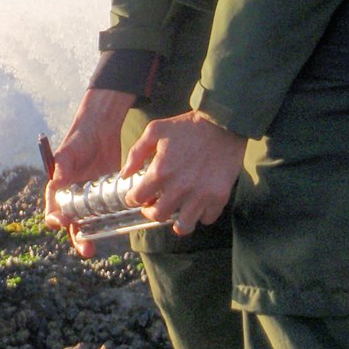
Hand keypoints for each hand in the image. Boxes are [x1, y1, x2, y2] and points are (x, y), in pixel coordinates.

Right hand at [44, 88, 135, 257]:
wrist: (101, 131)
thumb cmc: (79, 140)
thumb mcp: (69, 152)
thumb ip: (63, 166)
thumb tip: (58, 180)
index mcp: (59, 190)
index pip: (53, 210)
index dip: (56, 219)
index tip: (63, 222)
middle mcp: (73, 199)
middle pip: (73, 224)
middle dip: (78, 238)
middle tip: (87, 249)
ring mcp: (91, 200)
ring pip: (90, 224)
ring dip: (93, 236)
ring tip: (96, 247)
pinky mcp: (107, 198)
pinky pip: (108, 214)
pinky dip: (111, 223)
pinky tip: (118, 229)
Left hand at [121, 110, 246, 235]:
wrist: (223, 123)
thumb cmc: (187, 126)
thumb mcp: (155, 131)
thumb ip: (136, 153)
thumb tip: (125, 174)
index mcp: (161, 172)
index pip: (137, 199)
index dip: (133, 199)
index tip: (136, 197)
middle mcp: (179, 188)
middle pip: (158, 216)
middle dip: (151, 212)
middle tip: (153, 205)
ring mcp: (201, 195)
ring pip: (183, 226)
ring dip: (176, 222)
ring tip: (175, 213)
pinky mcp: (219, 197)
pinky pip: (207, 219)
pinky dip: (201, 216)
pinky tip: (197, 206)